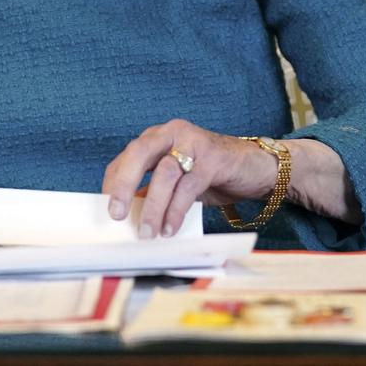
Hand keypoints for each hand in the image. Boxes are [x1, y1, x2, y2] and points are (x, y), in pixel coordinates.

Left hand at [102, 119, 277, 237]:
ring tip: (147, 233)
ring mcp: (194, 142)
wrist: (257, 167)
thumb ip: (154, 191)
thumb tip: (128, 215)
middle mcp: (172, 133)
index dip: (114, 181)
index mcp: (159, 137)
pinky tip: (171, 229)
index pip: (127, 156)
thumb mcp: (178, 181)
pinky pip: (189, 185)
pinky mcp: (213, 158)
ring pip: (165, 172)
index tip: (107, 208)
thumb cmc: (213, 174)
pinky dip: (176, 210)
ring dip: (154, 206)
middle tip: (115, 214)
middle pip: (139, 154)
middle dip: (123, 184)